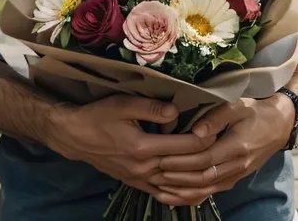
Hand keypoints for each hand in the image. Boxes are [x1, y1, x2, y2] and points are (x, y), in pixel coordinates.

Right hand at [46, 95, 215, 200]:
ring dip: (195, 178)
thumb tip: (176, 111)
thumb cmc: (98, 116)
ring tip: (214, 168)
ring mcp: (139, 179)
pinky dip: (177, 192)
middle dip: (205, 156)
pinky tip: (190, 189)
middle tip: (223, 144)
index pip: (182, 146)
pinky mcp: (134, 182)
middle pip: (182, 167)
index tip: (216, 127)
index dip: (202, 137)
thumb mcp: (123, 105)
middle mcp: (143, 168)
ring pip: (174, 184)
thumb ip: (151, 109)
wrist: (74, 136)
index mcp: (142, 148)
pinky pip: (161, 192)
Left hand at [149, 95, 294, 205]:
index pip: (204, 160)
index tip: (162, 157)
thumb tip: (195, 131)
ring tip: (159, 186)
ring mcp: (236, 175)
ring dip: (181, 191)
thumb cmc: (255, 111)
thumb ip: (216, 117)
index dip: (182, 161)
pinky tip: (175, 197)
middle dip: (177, 177)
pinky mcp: (233, 178)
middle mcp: (237, 166)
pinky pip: (210, 192)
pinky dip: (192, 197)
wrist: (278, 126)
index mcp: (237, 147)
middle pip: (202, 178)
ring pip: (206, 190)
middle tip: (154, 171)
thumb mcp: (237, 106)